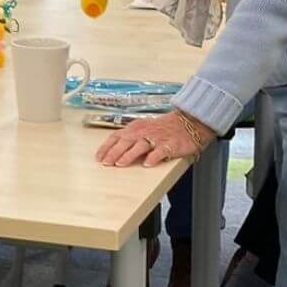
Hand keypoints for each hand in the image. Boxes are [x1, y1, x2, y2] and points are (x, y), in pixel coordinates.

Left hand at [95, 111, 210, 167]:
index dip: (106, 147)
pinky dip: (154, 157)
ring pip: (140, 145)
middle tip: (106, 163)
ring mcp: (157, 138)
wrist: (188, 122)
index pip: (116, 136)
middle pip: (125, 141)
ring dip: (129, 155)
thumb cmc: (164, 128)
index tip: (98, 157)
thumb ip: (130, 138)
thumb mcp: (143, 128)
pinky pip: (161, 151)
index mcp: (135, 128)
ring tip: (120, 164)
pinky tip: (148, 163)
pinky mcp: (170, 144)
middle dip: (114, 152)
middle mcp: (144, 132)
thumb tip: (114, 150)